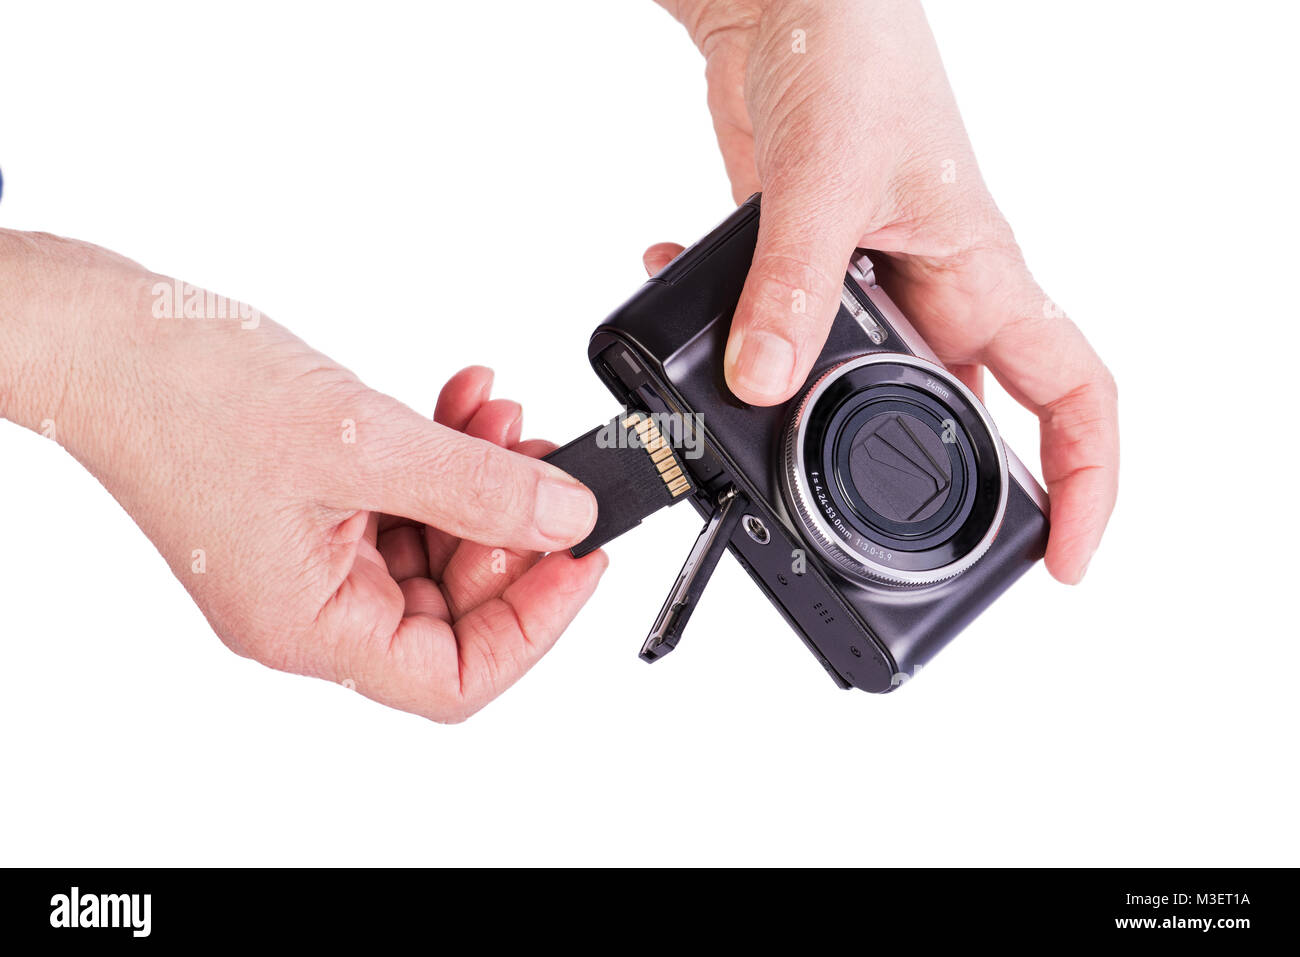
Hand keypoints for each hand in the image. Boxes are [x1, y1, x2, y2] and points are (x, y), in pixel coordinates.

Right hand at [0, 231, 604, 721]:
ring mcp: (314, 558)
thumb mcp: (363, 442)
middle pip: (456, 609)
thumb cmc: (187, 392)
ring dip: (485, 484)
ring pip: (438, 546)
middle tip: (551, 468)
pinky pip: (407, 502)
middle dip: (515, 532)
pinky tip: (466, 405)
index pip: (453, 677)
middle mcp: (311, 608)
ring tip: (506, 419)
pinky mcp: (317, 509)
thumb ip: (476, 487)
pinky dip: (446, 458)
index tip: (583, 557)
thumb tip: (567, 517)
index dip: (535, 624)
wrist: (104, 332)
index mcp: (308, 627)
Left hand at [655, 0, 1117, 581]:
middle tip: (852, 529)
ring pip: (849, 389)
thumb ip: (792, 287)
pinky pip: (775, 331)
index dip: (1084, 484)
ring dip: (788, 408)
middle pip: (953, 420)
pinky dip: (724, 335)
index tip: (1060, 560)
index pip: (1070, 395)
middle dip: (909, 482)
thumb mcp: (827, 180)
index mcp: (982, 276)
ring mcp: (868, 288)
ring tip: (730, 417)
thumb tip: (763, 384)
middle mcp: (935, 294)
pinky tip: (677, 304)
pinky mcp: (804, 271)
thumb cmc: (855, 50)